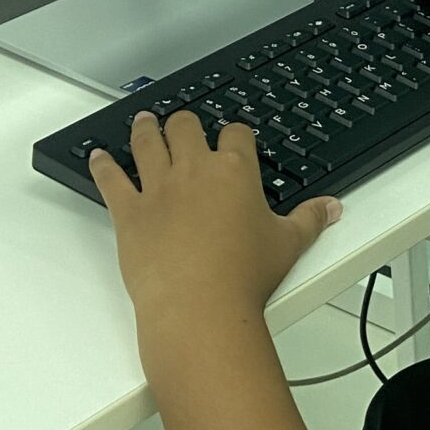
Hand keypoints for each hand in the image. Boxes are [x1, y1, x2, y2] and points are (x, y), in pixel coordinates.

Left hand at [89, 111, 340, 367]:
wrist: (199, 307)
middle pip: (185, 127)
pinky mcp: (129, 212)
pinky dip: (103, 166)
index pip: (236, 134)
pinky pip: (111, 179)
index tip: (235, 138)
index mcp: (234, 171)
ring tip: (143, 121)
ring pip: (147, 143)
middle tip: (183, 125)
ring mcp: (158, 189)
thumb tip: (331, 208)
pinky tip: (98, 156)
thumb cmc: (244, 277)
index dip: (235, 133)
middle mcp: (193, 170)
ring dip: (145, 129)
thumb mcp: (288, 245)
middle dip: (185, 123)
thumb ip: (310, 220)